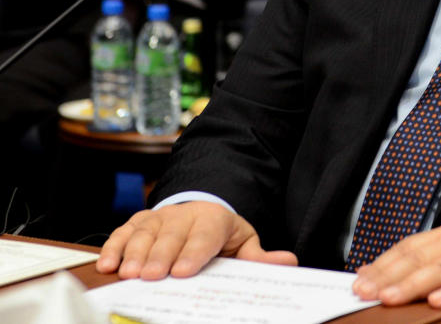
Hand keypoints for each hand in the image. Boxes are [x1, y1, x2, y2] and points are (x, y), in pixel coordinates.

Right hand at [96, 201, 296, 279]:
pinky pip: (123, 233)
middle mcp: (183, 215)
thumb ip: (259, 255)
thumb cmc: (220, 234)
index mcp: (213, 219)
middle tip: (152, 275)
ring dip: (135, 253)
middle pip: (171, 236)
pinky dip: (114, 247)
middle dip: (161, 255)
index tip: (183, 271)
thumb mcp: (243, 241)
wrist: (201, 209)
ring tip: (129, 273)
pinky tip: (108, 264)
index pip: (205, 235)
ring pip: (145, 233)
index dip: (193, 253)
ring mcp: (158, 218)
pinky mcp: (138, 223)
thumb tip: (288, 262)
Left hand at [351, 224, 440, 308]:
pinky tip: (436, 301)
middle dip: (388, 275)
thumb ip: (429, 268)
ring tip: (390, 297)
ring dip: (412, 283)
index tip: (358, 281)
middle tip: (364, 291)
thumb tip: (386, 282)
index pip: (408, 248)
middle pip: (418, 257)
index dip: (382, 264)